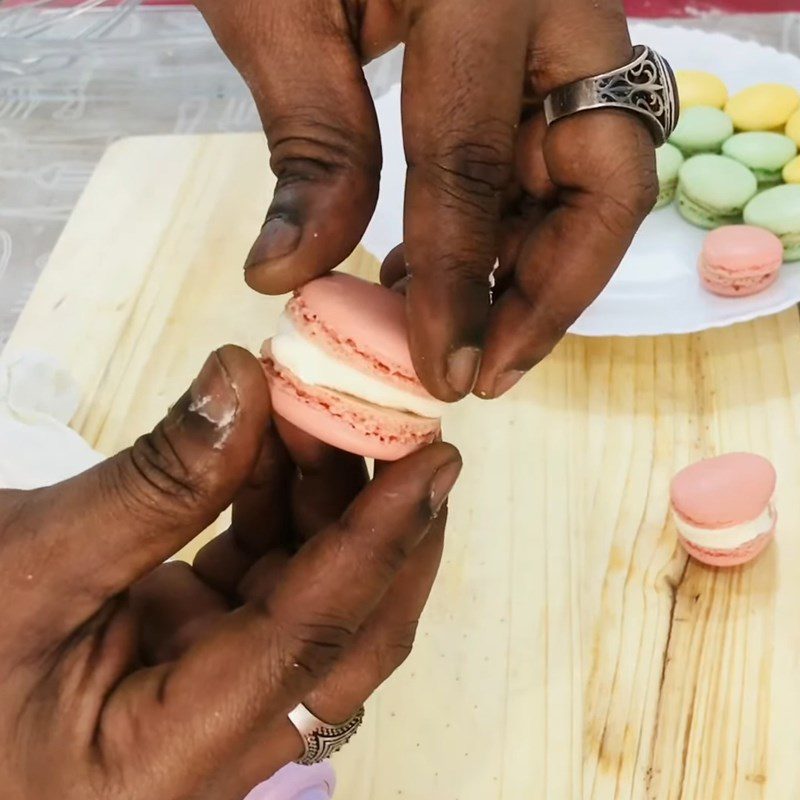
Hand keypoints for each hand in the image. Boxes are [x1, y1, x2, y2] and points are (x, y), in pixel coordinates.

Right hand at [0, 346, 460, 799]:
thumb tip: (245, 380)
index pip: (309, 638)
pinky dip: (274, 514)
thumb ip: (153, 482)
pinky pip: (263, 584)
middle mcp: (213, 744)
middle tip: (398, 432)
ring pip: (309, 602)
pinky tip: (270, 448)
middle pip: (341, 637)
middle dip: (379, 530)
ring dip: (322, 508)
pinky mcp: (196, 660)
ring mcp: (208, 702)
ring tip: (313, 415)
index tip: (438, 460)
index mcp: (169, 760)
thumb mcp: (29, 567)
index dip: (380, 541)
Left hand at [195, 0, 656, 400]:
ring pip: (595, 179)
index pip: (471, 165)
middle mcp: (558, 11)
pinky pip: (559, 160)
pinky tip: (453, 270)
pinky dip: (516, 228)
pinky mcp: (554, 57)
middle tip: (491, 369)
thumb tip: (288, 274)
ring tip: (464, 333)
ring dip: (537, 270)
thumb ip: (308, 141)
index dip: (457, 283)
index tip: (442, 373)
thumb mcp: (275, 8)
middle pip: (606, 179)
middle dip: (553, 292)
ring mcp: (568, 32)